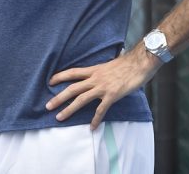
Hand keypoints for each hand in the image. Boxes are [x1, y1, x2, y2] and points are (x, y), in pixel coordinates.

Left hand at [46, 48, 160, 129]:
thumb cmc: (129, 63)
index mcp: (95, 69)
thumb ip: (104, 71)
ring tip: (60, 117)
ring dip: (69, 109)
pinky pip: (101, 109)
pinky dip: (95, 119)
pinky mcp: (112, 95)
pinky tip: (92, 127)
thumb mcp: (111, 64)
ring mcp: (103, 87)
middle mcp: (95, 78)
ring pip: (81, 99)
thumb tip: (102, 72)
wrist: (140, 62)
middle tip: (47, 106)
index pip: (73, 72)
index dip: (60, 76)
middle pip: (72, 88)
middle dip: (58, 97)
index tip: (50, 81)